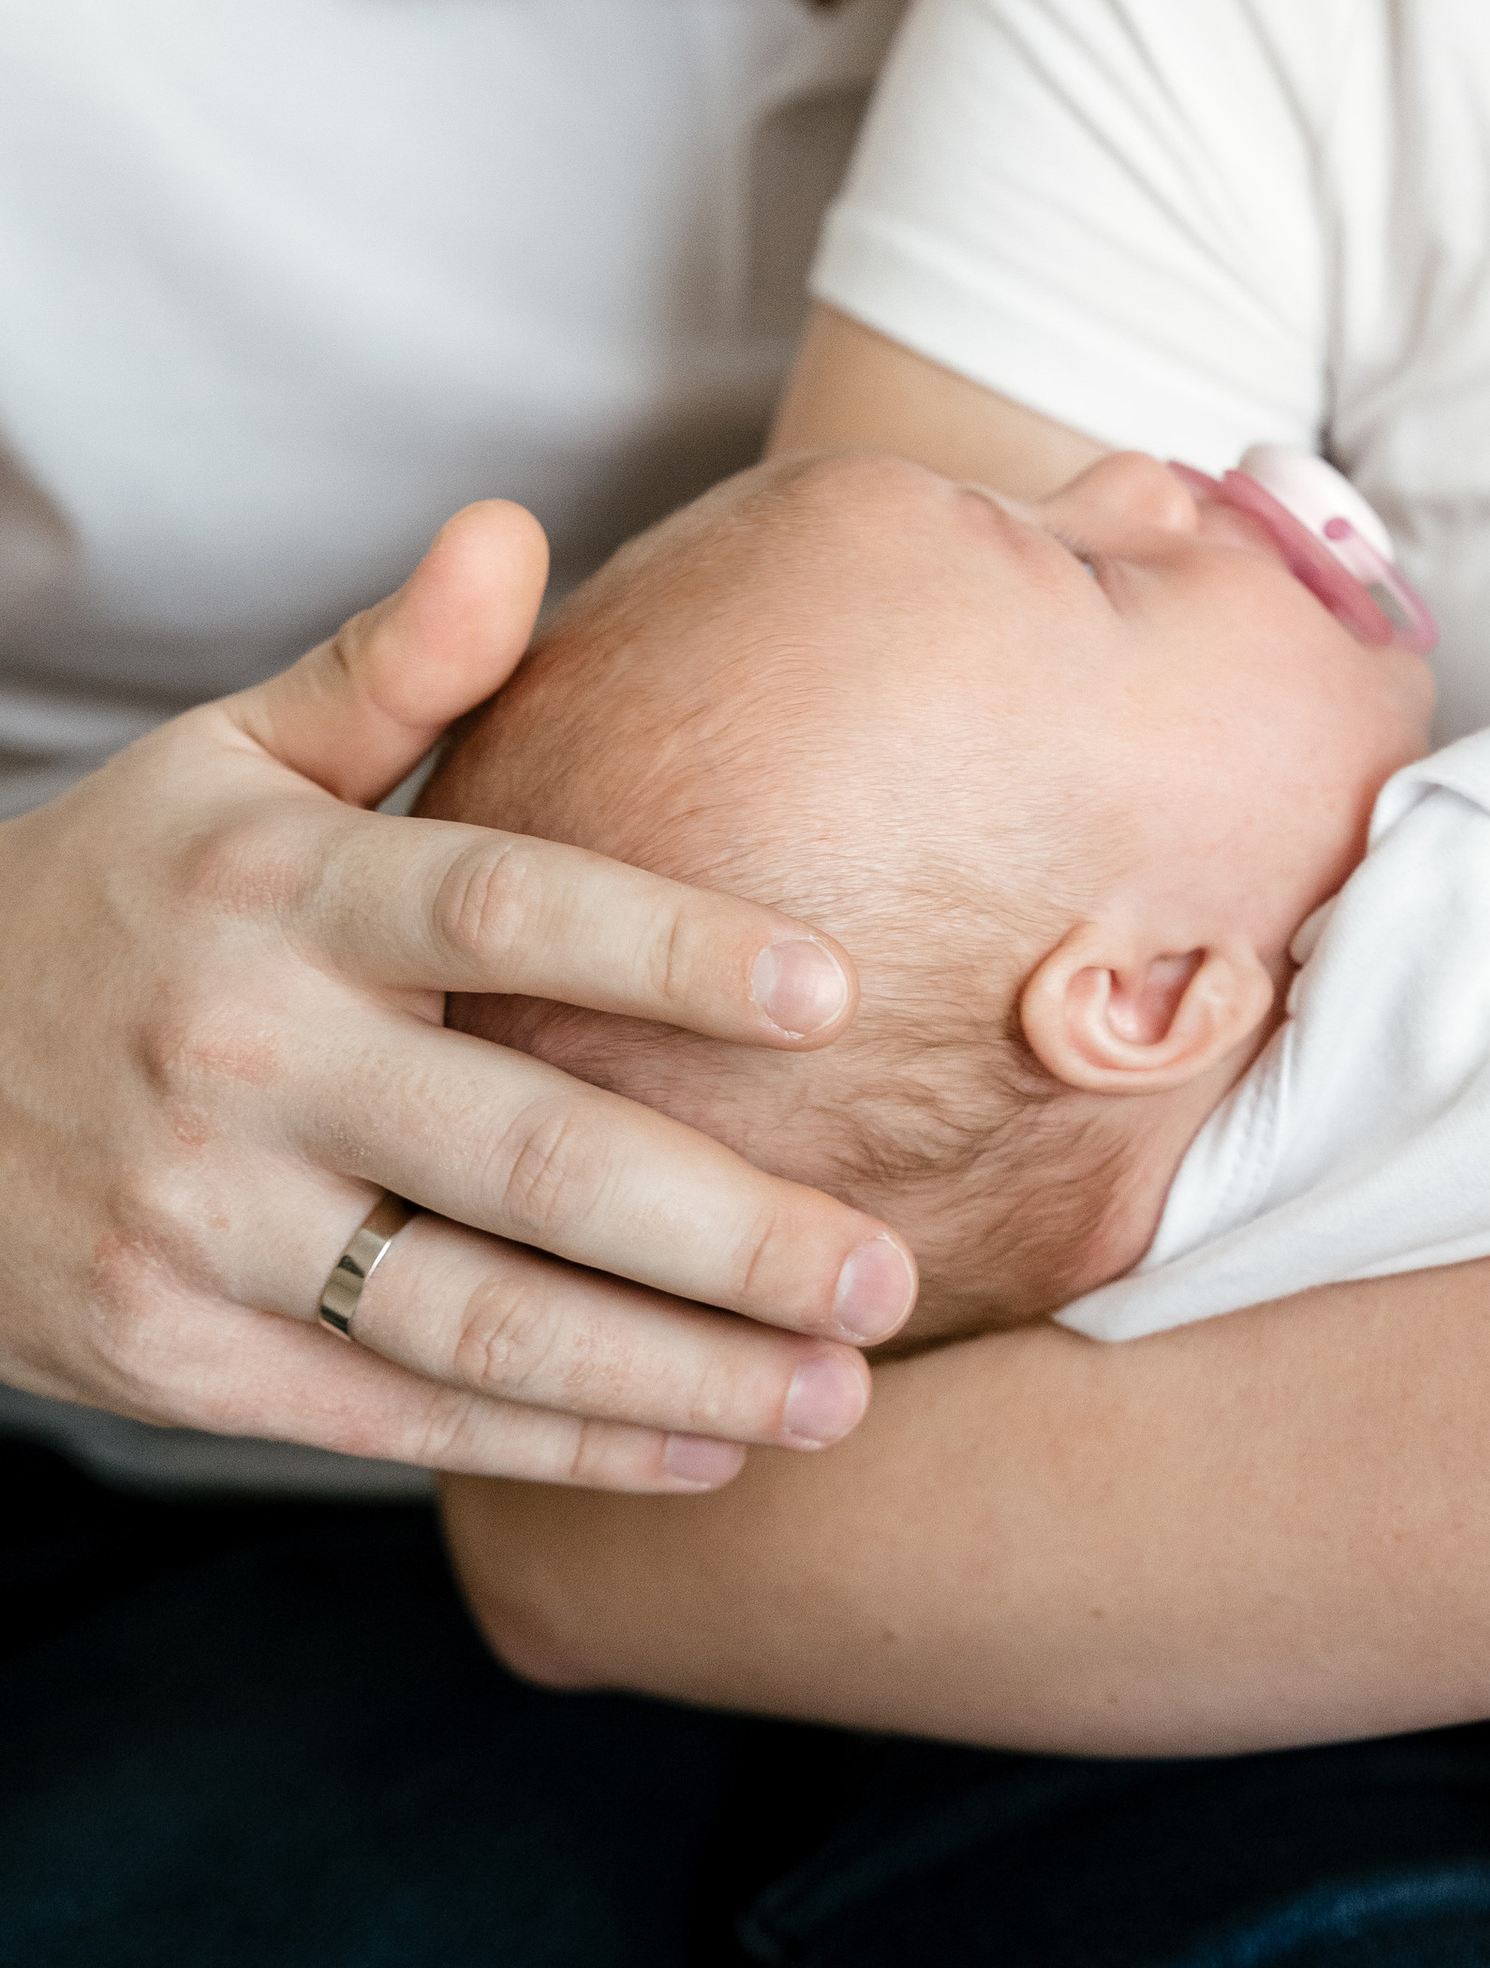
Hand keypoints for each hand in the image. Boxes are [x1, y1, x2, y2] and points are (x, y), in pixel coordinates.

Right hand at [0, 502, 915, 1484]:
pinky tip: (707, 1440)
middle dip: (729, 1228)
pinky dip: (561, 1439)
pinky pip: (400, 1411)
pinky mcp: (180, 1357)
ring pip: (479, 1316)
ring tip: (845, 1387)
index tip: (834, 991)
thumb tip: (513, 527)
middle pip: (525, 1154)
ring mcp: (206, 1222)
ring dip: (679, 1368)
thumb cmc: (120, 902)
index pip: (497, 909)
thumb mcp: (223, 765)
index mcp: (278, 890)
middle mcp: (243, 1059)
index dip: (669, 949)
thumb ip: (390, 665)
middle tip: (892, 1266)